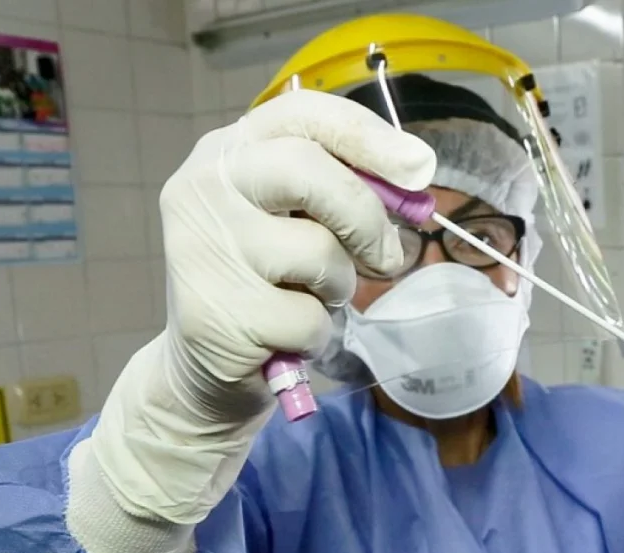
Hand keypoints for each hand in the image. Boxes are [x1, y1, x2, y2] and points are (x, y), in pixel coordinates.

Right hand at [90, 90, 436, 524]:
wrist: (204, 368)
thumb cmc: (267, 283)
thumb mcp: (299, 222)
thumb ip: (343, 192)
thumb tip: (416, 180)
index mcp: (229, 151)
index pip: (301, 113)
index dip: (367, 136)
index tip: (420, 167)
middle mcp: (206, 186)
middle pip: (308, 172)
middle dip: (366, 218)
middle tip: (386, 256)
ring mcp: (205, 249)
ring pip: (319, 253)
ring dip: (339, 286)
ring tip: (309, 298)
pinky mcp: (219, 313)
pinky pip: (311, 318)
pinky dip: (320, 335)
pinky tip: (288, 337)